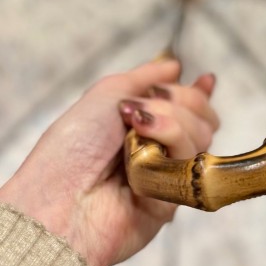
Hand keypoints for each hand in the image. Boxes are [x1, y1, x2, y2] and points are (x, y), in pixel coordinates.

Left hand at [0, 58, 218, 265]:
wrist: (60, 198)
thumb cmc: (73, 145)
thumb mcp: (106, 94)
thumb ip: (144, 77)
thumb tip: (175, 66)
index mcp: (141, 127)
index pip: (187, 108)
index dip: (199, 94)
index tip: (206, 80)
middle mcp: (157, 151)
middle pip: (202, 120)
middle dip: (181, 102)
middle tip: (145, 107)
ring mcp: (166, 175)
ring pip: (201, 137)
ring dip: (171, 122)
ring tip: (137, 128)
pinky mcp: (173, 200)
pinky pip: (189, 163)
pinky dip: (168, 144)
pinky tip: (144, 148)